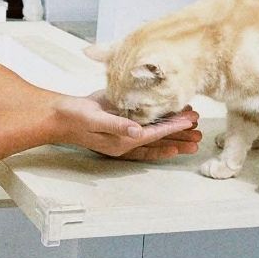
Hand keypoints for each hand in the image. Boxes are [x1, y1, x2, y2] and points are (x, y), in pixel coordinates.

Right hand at [51, 93, 200, 159]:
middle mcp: (126, 142)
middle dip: (180, 137)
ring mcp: (124, 136)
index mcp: (121, 141)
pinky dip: (160, 128)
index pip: (153, 134)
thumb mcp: (94, 119)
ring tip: (194, 133)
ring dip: (174, 135)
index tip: (190, 122)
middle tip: (200, 135)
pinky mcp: (121, 126)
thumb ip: (116, 125)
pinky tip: (170, 122)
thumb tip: (137, 132)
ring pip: (155, 138)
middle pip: (159, 141)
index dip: (173, 128)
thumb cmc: (73, 117)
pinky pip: (146, 131)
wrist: (58, 116)